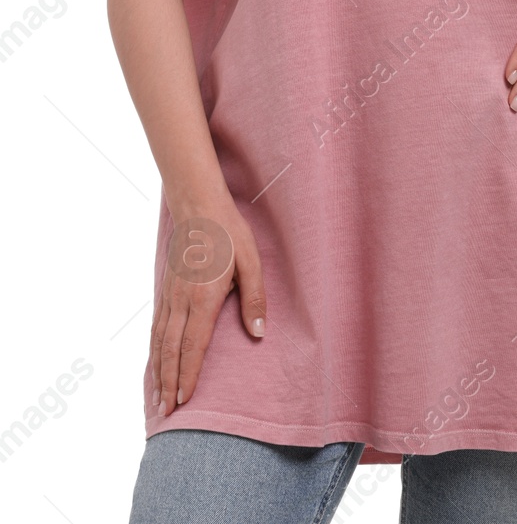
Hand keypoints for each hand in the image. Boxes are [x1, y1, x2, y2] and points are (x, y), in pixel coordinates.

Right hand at [152, 201, 264, 416]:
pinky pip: (156, 327)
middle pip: (171, 351)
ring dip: (158, 372)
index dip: (189, 375)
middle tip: (166, 412)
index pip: (193, 346)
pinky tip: (154, 363)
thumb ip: (255, 297)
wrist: (198, 208)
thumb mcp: (252, 262)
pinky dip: (153, 350)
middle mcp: (181, 302)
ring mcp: (170, 296)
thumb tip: (258, 332)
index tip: (185, 400)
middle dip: (169, 383)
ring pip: (159, 342)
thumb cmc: (230, 234)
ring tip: (157, 397)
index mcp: (204, 298)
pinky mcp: (166, 290)